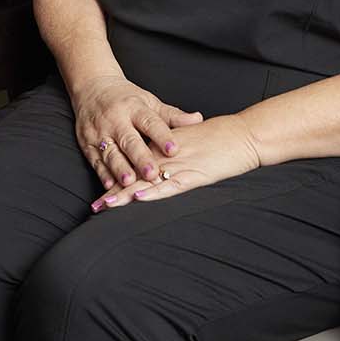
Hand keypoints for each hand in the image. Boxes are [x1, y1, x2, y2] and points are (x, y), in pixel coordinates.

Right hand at [69, 74, 205, 194]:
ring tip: (129, 181)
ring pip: (110, 153)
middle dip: (140, 158)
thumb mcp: (149, 102)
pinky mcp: (86, 142)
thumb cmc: (126, 98)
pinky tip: (110, 185)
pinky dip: (102, 173)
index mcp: (134, 108)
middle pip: (129, 141)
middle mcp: (116, 120)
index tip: (174, 150)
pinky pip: (95, 160)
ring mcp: (99, 132)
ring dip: (119, 168)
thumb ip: (172, 115)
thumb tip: (197, 119)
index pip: (150, 123)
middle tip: (152, 173)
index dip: (162, 137)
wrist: (92, 87)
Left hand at [96, 115, 262, 210]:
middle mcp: (167, 155)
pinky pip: (171, 185)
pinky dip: (154, 191)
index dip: (115, 176)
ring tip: (106, 205)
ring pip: (148, 181)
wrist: (244, 134)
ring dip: (126, 195)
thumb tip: (157, 163)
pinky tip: (139, 197)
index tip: (98, 190)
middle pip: (135, 174)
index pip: (133, 162)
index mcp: (164, 146)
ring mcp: (180, 164)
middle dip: (114, 191)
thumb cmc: (219, 138)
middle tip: (95, 205)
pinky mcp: (195, 174)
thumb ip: (172, 151)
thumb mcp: (190, 141)